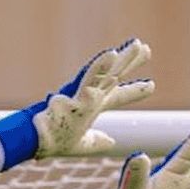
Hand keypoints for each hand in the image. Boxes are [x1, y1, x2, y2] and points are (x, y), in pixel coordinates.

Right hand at [33, 39, 154, 158]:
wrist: (38, 141)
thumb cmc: (54, 141)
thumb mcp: (83, 144)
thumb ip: (98, 141)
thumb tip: (112, 141)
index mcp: (93, 107)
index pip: (118, 96)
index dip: (134, 90)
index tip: (151, 85)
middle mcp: (91, 96)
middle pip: (115, 76)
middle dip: (130, 63)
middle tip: (145, 48)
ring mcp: (85, 93)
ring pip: (108, 72)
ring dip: (123, 58)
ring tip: (138, 44)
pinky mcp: (76, 94)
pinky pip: (90, 77)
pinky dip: (101, 65)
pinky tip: (113, 53)